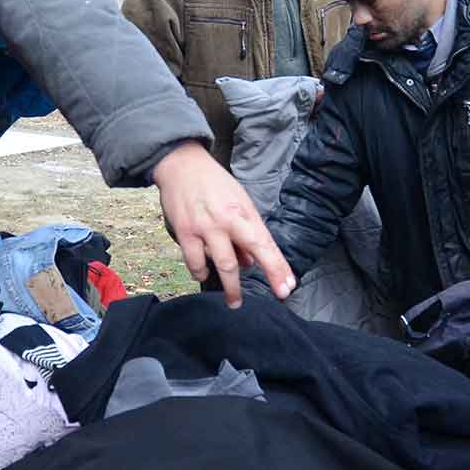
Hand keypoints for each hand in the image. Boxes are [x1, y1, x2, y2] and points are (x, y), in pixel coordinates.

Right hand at [152, 142, 295, 308]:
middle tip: (256, 304)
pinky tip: (205, 273)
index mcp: (244, 213)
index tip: (287, 287)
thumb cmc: (215, 183)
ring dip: (228, 287)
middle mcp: (226, 222)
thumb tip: (249, 262)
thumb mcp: (240, 202)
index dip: (277, 268)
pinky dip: (201, 272)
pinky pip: (194, 262)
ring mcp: (204, 228)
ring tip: (233, 300)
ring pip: (220, 265)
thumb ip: (246, 232)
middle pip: (241, 261)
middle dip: (251, 285)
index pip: (265, 245)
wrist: (182, 164)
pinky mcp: (184, 232)